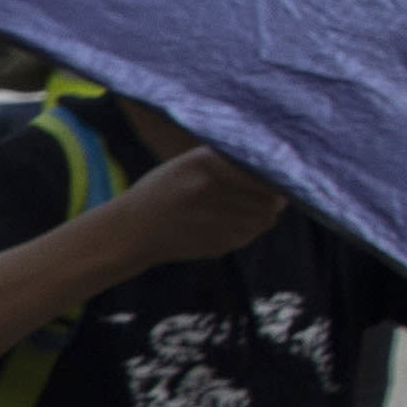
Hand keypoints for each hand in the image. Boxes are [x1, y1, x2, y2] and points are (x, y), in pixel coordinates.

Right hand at [124, 148, 289, 260]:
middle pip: (271, 197)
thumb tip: (276, 167)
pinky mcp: (218, 245)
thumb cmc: (163, 191)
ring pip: (265, 218)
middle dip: (273, 195)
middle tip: (267, 190)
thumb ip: (228, 161)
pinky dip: (248, 228)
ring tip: (244, 206)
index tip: (275, 172)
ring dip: (263, 212)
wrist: (131, 232)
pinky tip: (226, 222)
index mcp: (204, 166)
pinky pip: (250, 234)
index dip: (274, 173)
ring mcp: (214, 221)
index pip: (262, 170)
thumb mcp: (188, 164)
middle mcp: (210, 192)